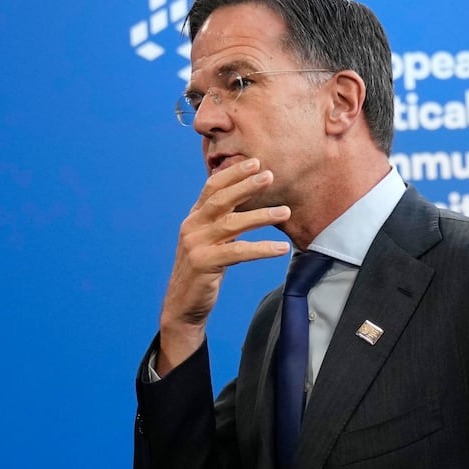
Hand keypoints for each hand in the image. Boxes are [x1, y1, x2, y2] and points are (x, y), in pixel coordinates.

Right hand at [158, 157, 290, 373]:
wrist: (183, 305)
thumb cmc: (202, 271)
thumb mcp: (211, 241)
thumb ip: (222, 222)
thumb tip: (248, 204)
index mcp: (194, 218)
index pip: (212, 188)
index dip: (233, 174)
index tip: (255, 163)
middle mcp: (192, 227)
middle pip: (221, 199)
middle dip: (246, 185)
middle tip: (269, 175)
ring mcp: (196, 245)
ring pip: (232, 224)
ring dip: (261, 216)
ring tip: (285, 212)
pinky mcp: (203, 264)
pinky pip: (237, 252)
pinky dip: (261, 249)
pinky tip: (280, 248)